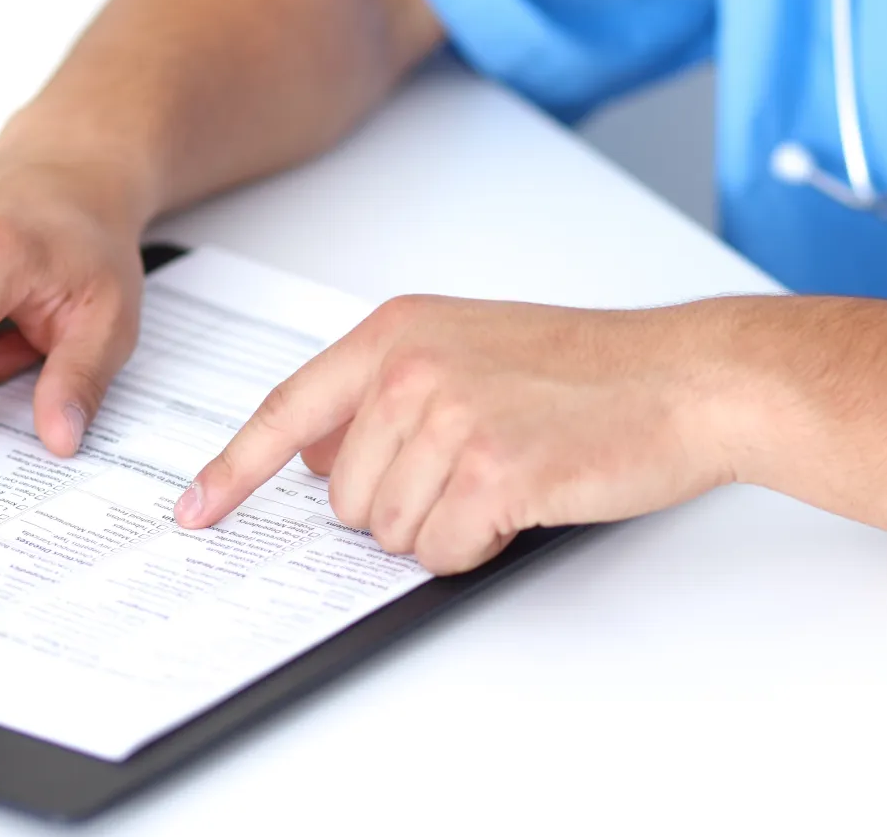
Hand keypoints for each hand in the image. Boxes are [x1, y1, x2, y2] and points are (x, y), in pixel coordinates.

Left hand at [172, 296, 741, 573]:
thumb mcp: (473, 348)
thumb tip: (318, 454)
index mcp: (398, 332)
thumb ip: (388, 391)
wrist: (687, 378)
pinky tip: (522, 504)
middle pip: (342, 497)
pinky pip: (440, 553)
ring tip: (506, 480)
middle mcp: (412, 369)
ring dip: (442, 529)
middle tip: (473, 473)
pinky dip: (476, 548)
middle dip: (398, 508)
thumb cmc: (597, 369)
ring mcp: (450, 417)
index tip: (199, 510)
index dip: (233, 469)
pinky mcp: (493, 470)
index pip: (288, 409)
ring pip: (388, 532)